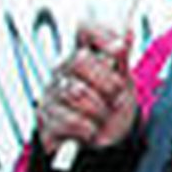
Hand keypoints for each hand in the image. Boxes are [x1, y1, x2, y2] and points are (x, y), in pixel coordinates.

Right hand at [37, 22, 136, 154]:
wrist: (104, 141)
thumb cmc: (111, 105)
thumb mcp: (122, 81)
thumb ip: (121, 59)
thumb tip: (126, 34)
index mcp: (81, 58)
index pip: (84, 30)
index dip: (101, 33)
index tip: (119, 47)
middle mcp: (62, 72)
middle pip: (80, 59)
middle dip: (107, 80)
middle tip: (116, 96)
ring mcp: (51, 95)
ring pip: (76, 91)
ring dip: (100, 108)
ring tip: (103, 114)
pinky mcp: (45, 121)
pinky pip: (70, 120)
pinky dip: (88, 128)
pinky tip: (91, 129)